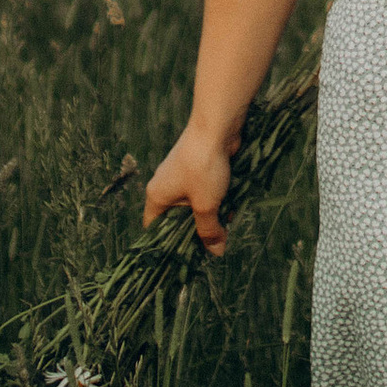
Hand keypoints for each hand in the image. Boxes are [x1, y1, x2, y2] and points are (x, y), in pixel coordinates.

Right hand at [143, 118, 234, 255]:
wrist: (216, 127)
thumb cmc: (204, 167)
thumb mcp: (206, 205)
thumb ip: (209, 230)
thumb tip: (216, 252)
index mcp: (157, 196)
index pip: (153, 228)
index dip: (166, 244)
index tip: (183, 258)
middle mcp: (166, 186)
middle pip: (176, 218)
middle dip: (196, 230)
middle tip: (212, 246)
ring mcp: (182, 176)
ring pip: (194, 205)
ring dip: (210, 215)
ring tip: (226, 228)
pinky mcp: (198, 168)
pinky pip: (204, 191)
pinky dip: (216, 200)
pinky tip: (232, 207)